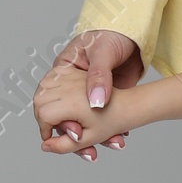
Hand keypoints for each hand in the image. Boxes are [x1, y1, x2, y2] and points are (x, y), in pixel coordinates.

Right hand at [35, 27, 142, 161]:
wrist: (134, 35)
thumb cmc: (111, 35)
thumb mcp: (103, 53)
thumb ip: (99, 77)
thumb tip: (95, 102)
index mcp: (61, 71)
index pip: (47, 102)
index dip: (55, 121)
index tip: (71, 134)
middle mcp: (69, 86)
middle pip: (62, 117)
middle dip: (74, 135)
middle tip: (87, 147)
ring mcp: (86, 93)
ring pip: (81, 121)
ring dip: (92, 137)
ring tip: (107, 146)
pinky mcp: (102, 99)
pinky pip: (99, 119)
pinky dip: (107, 130)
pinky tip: (118, 136)